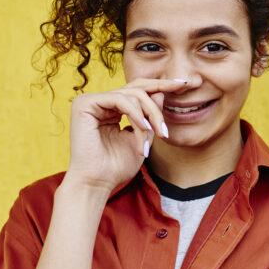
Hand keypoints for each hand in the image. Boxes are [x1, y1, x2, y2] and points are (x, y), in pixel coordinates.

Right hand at [65, 78, 182, 192]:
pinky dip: (137, 115)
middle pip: (137, 88)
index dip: (161, 85)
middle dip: (158, 102)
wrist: (98, 183)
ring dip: (150, 116)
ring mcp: (91, 101)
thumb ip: (151, 116)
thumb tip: (160, 92)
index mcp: (111, 108)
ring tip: (155, 136)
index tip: (184, 85)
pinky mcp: (84, 104)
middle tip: (167, 126)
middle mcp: (100, 102)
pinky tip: (144, 129)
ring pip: (133, 95)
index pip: (138, 90)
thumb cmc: (117, 166)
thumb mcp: (143, 138)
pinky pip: (120, 99)